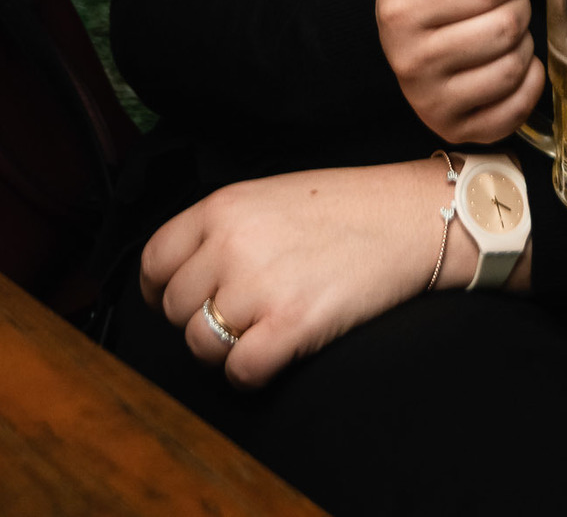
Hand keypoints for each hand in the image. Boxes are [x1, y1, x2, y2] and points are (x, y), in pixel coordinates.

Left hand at [140, 158, 525, 388]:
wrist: (411, 217)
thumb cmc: (349, 205)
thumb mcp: (273, 194)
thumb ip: (225, 227)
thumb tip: (189, 274)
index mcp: (224, 206)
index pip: (155, 261)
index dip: (160, 290)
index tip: (176, 302)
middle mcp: (231, 244)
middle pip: (176, 308)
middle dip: (201, 319)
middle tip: (237, 315)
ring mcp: (259, 285)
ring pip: (201, 344)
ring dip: (225, 350)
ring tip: (259, 333)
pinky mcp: (290, 324)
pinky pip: (240, 371)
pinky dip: (252, 373)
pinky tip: (276, 353)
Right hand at [377, 0, 545, 144]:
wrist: (406, 24)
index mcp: (401, 5)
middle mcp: (409, 59)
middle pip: (507, 26)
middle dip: (516, 5)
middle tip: (498, 2)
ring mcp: (430, 101)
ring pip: (514, 67)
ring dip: (521, 42)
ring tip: (497, 30)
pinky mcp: (456, 129)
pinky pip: (518, 108)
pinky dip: (527, 82)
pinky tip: (506, 62)